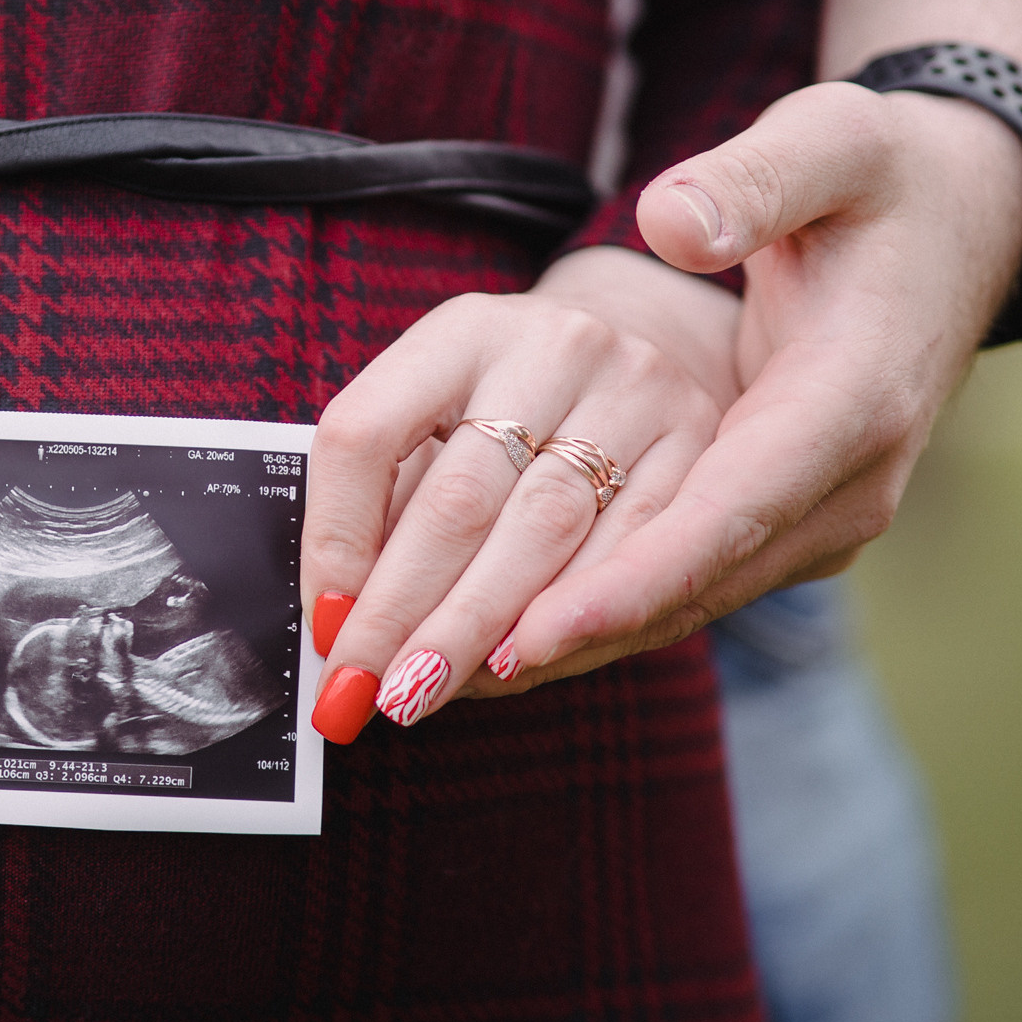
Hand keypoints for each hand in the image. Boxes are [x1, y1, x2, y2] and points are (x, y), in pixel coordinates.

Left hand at [299, 245, 738, 739]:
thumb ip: (389, 503)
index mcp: (461, 331)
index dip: (337, 536)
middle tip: (366, 688)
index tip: (323, 622)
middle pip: (461, 497)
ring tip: (424, 690)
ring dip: (477, 629)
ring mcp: (636, 389)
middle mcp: (553, 346)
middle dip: (407, 611)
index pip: (366, 432)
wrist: (639, 357)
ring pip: (546, 533)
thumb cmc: (511, 413)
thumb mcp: (438, 421)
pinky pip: (628, 553)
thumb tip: (340, 615)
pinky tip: (518, 665)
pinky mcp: (698, 443)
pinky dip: (566, 623)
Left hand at [497, 80, 1021, 683]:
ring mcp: (825, 514)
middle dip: (561, 638)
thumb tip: (672, 223)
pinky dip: (601, 612)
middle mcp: (847, 482)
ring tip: (440, 680)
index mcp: (852, 400)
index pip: (727, 512)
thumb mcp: (831, 144)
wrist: (963, 221)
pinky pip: (688, 581)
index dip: (626, 579)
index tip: (528, 634)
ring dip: (568, 643)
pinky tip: (502, 641)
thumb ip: (754, 180)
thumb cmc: (882, 178)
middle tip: (428, 684)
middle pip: (691, 583)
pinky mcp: (794, 521)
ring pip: (685, 599)